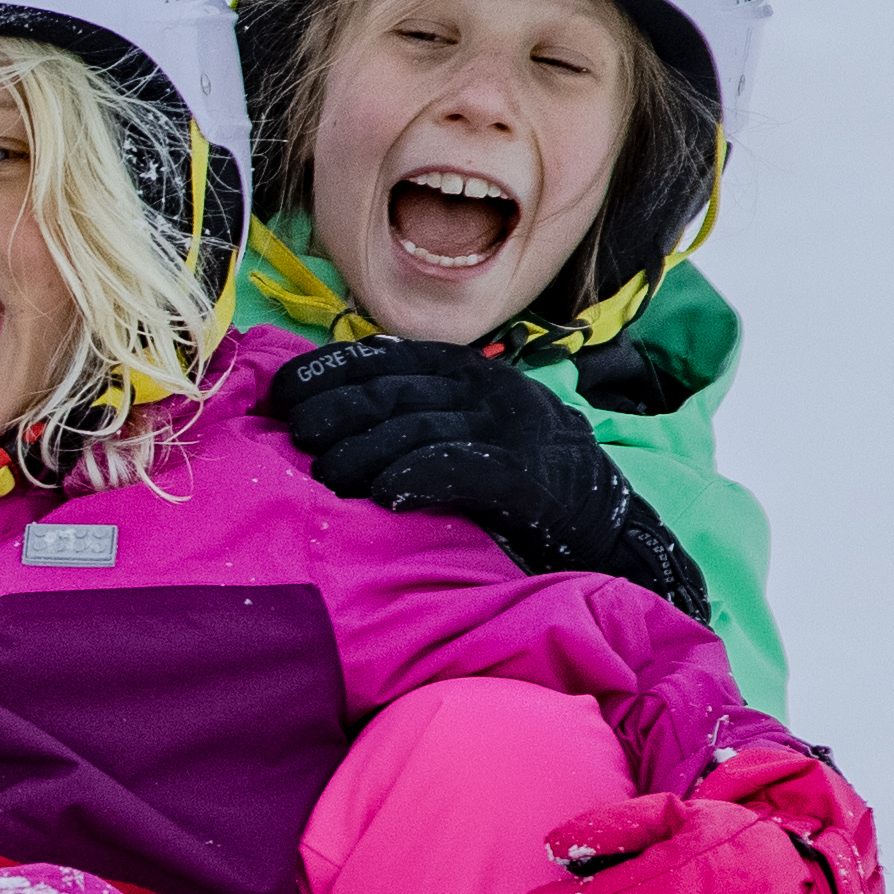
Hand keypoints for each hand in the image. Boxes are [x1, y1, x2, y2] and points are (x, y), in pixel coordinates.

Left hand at [267, 339, 707, 611]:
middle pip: (395, 392)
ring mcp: (515, 431)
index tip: (283, 395)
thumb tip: (318, 421)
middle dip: (338, 412)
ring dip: (365, 451)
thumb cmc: (519, 492)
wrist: (610, 534)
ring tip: (326, 479)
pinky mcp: (533, 478)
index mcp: (471, 374)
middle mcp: (491, 392)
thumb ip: (409, 419)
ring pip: (422, 428)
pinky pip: (467, 468)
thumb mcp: (465, 436)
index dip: (330, 372)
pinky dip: (422, 474)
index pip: (387, 358)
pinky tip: (386, 492)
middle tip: (297, 441)